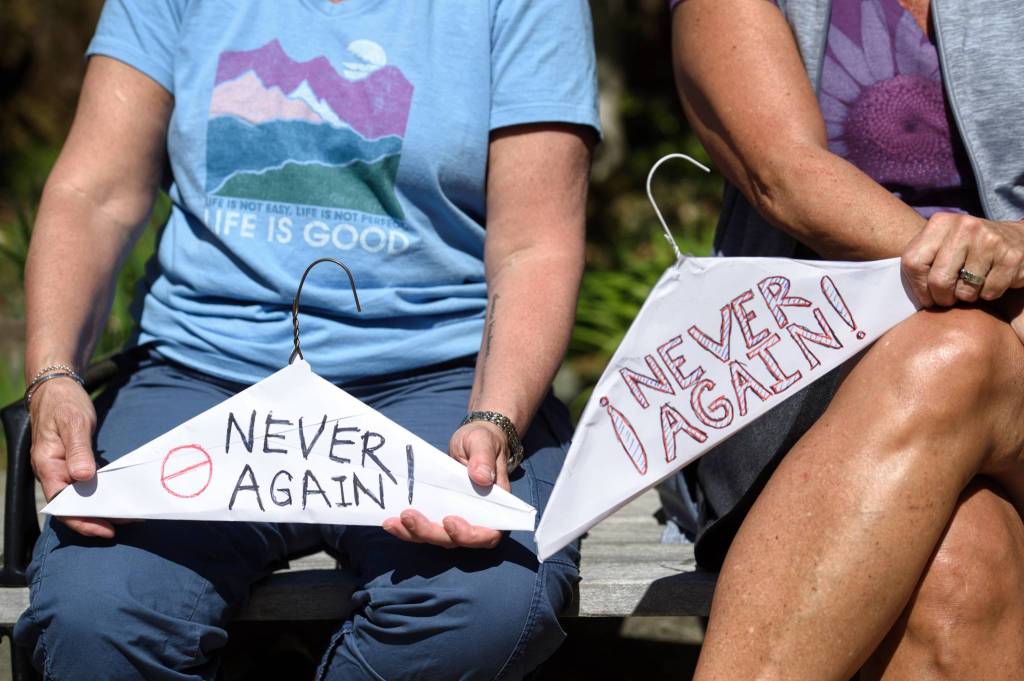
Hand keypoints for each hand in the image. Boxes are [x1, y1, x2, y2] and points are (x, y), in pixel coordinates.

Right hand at [28, 377, 114, 537]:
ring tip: (127, 515)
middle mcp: (53, 471)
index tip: (105, 528)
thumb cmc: (64, 404)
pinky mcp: (73, 463)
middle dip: (96, 519)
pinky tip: (119, 496)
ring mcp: (62, 468)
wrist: (58, 388)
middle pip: (71, 505)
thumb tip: (83, 478)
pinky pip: (85, 485)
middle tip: (125, 523)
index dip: (82, 520)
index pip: (62, 503)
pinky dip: (101, 492)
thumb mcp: (73, 423)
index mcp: (48, 464)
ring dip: (101, 507)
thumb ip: (78, 450)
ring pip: (79, 497)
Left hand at [382, 421, 509, 548]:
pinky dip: (407, 528)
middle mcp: (475, 518)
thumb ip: (484, 458)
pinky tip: (390, 521)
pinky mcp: (439, 513)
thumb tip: (481, 477)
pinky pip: (424, 527)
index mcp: (494, 506)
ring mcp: (456, 518)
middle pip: (455, 539)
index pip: (488, 534)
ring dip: (414, 534)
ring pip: (437, 537)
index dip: (470, 535)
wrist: (472, 440)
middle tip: (408, 516)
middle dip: (431, 532)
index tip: (450, 521)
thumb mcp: (484, 442)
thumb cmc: (483, 440)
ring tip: (393, 522)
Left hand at [902, 213, 1023, 306]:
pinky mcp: (1011, 257)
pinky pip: (989, 292)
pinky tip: (992, 279)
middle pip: (938, 280)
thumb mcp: (942, 244)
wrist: (1018, 239)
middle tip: (949, 298)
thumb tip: (899, 295)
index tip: (926, 296)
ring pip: (965, 291)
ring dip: (967, 297)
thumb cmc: (969, 250)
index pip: (912, 263)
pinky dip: (989, 294)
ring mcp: (989, 240)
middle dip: (942, 298)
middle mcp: (964, 226)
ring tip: (973, 284)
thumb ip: (922, 260)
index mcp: (940, 222)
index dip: (917, 287)